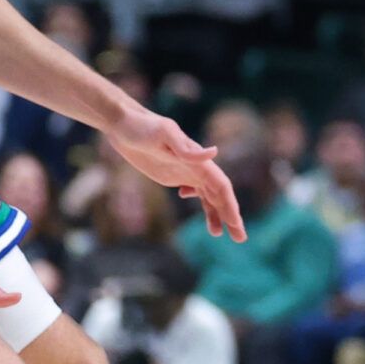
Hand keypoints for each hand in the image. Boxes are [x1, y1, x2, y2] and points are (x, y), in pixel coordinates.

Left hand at [108, 106, 246, 240]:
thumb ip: (188, 149)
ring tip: (218, 234)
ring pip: (208, 196)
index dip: (230, 205)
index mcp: (198, 158)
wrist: (124, 125)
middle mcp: (196, 166)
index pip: (220, 185)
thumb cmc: (144, 127)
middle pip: (219, 194)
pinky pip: (195, 192)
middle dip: (230, 215)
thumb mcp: (164, 135)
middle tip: (240, 238)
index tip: (236, 225)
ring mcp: (186, 171)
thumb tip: (215, 152)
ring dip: (217, 214)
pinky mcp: (174, 175)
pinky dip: (204, 205)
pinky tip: (204, 217)